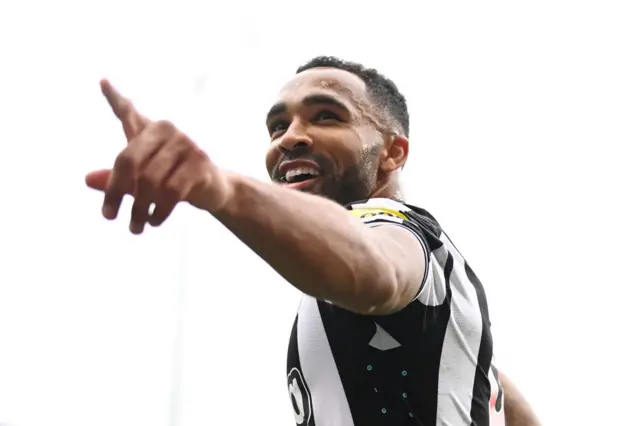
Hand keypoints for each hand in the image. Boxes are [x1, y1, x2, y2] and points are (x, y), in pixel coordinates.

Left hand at [86, 79, 230, 233]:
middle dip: (115, 191)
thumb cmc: (174, 180)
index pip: (129, 112)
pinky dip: (159, 211)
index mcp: (151, 129)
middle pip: (129, 160)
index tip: (102, 82)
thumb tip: (87, 179)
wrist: (216, 191)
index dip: (114, 97)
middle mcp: (167, 130)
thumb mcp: (143, 180)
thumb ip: (117, 178)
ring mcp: (186, 144)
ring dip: (139, 209)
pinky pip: (171, 192)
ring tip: (135, 227)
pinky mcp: (200, 163)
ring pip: (149, 181)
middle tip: (109, 217)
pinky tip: (154, 221)